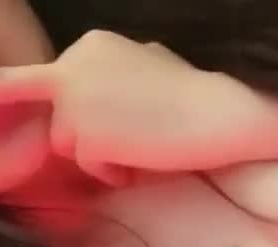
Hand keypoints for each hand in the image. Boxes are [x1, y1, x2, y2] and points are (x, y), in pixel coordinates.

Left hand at [0, 30, 247, 184]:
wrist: (220, 115)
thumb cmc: (195, 94)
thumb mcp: (149, 63)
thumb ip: (114, 73)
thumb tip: (99, 91)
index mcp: (89, 44)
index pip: (59, 84)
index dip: (83, 108)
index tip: (114, 117)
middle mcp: (71, 66)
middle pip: (57, 114)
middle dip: (85, 130)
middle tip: (130, 135)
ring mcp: (74, 102)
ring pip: (65, 143)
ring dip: (98, 154)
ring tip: (140, 148)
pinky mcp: (85, 136)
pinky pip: (87, 166)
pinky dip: (113, 171)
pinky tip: (142, 161)